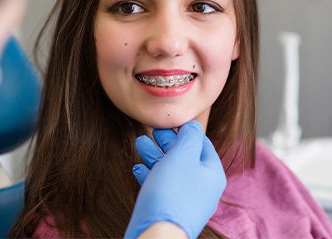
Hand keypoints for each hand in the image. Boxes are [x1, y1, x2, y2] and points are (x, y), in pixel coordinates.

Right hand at [125, 121, 225, 238]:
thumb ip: (190, 137)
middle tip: (153, 130)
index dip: (186, 130)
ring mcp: (185, 200)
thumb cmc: (172, 192)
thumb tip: (193, 125)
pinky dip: (149, 174)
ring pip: (169, 170)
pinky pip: (160, 187)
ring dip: (154, 155)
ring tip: (139, 143)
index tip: (170, 122)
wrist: (158, 235)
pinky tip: (137, 168)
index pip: (202, 144)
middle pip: (184, 156)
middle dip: (167, 142)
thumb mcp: (183, 155)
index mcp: (211, 173)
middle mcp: (201, 187)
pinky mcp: (168, 209)